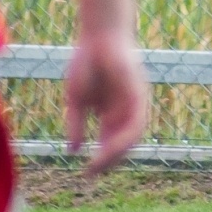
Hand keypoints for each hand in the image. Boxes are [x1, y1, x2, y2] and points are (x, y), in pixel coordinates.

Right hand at [64, 28, 150, 176]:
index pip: (110, 144)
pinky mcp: (139, 96)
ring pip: (131, 138)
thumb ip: (76, 124)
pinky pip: (135, 124)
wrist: (99, 36)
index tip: (86, 174)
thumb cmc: (86, 63)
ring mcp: (134, 104)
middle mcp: (126, 112)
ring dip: (115, 155)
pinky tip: (107, 148)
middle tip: (91, 174)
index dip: (101, 160)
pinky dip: (122, 138)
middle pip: (122, 145)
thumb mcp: (76, 100)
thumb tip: (72, 151)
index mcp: (112, 114)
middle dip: (108, 162)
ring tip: (98, 165)